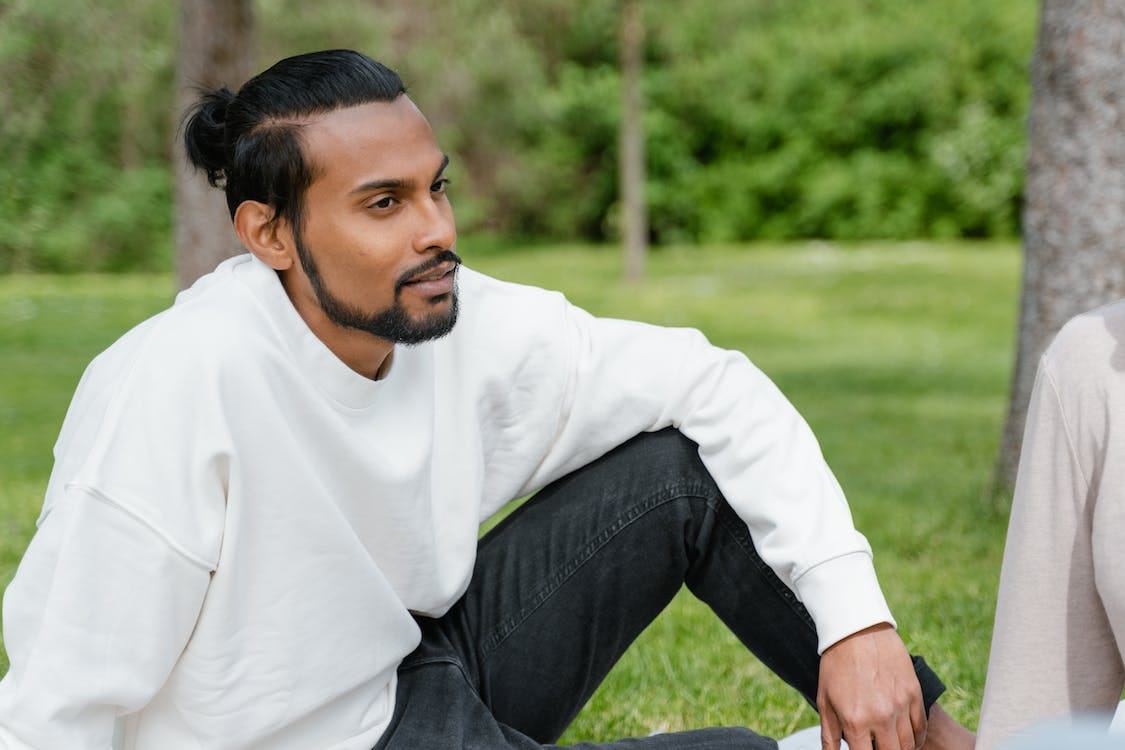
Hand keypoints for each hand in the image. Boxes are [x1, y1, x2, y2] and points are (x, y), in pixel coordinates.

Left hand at [817, 623, 925, 749]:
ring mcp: (901, 706)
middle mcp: (881, 717)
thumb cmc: (836, 665)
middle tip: (876, 745)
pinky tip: (906, 738)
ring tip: (890, 744)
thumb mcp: (825, 701)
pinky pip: (921, 727)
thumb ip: (829, 736)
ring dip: (900, 748)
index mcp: (856, 721)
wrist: (856, 631)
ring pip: (909, 745)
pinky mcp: (914, 694)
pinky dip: (916, 738)